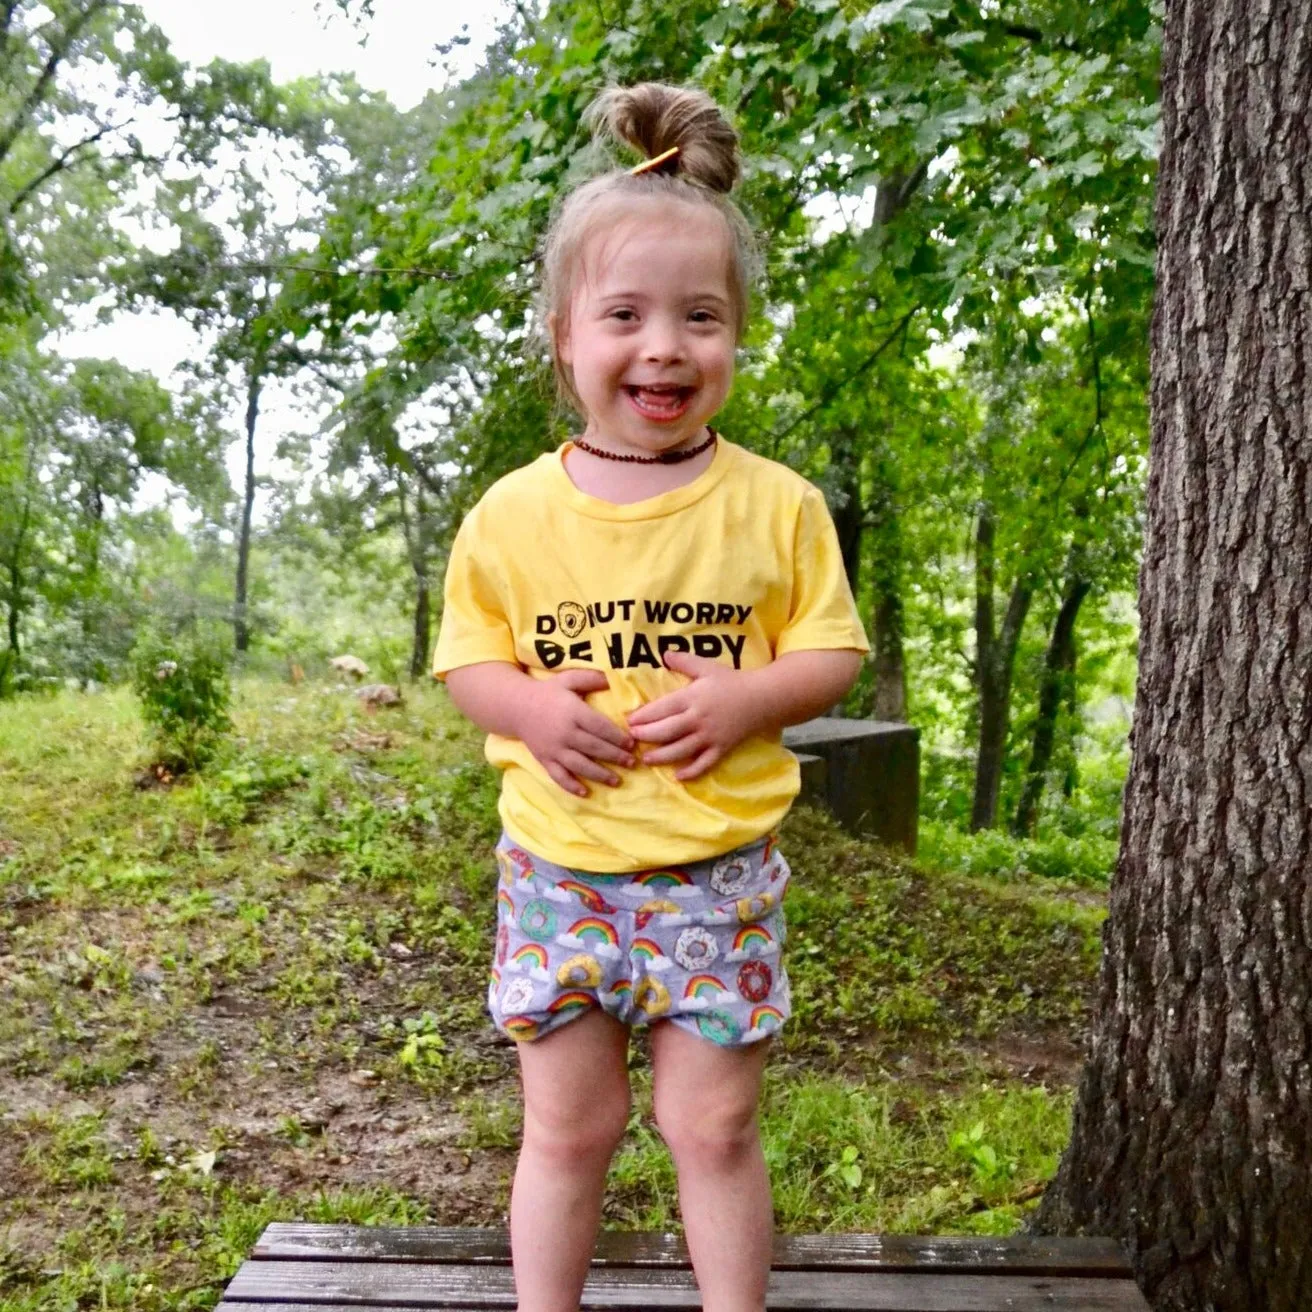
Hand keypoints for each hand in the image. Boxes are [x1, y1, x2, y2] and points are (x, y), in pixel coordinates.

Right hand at [517, 669, 636, 796]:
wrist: (516, 707)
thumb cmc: (547, 692)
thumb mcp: (568, 679)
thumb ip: (591, 678)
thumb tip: (613, 678)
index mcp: (573, 712)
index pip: (600, 727)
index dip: (617, 737)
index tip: (632, 744)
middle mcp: (564, 732)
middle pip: (594, 747)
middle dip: (615, 757)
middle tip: (632, 763)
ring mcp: (553, 748)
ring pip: (579, 765)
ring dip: (599, 774)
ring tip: (616, 781)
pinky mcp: (544, 759)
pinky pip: (558, 775)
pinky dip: (571, 786)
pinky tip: (584, 793)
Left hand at [625, 651, 760, 780]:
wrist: (762, 698)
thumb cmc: (731, 681)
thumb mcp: (707, 667)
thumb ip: (684, 661)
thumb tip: (663, 654)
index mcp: (692, 697)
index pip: (661, 709)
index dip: (643, 716)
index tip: (629, 720)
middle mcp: (698, 719)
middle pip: (666, 731)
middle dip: (646, 736)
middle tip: (632, 738)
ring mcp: (710, 736)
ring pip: (680, 750)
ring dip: (661, 757)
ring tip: (646, 759)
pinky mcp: (722, 749)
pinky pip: (704, 764)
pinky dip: (691, 772)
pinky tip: (678, 776)